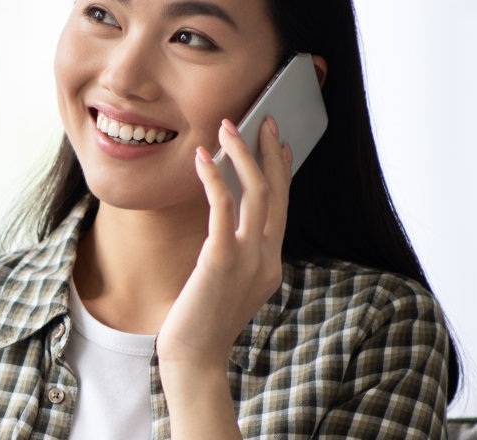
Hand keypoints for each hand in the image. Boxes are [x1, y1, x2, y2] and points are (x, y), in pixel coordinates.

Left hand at [157, 116, 291, 367]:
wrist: (194, 358)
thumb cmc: (202, 322)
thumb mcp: (228, 285)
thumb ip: (236, 256)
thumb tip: (229, 227)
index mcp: (270, 263)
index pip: (282, 208)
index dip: (282, 173)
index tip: (281, 144)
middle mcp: (267, 258)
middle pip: (276, 193)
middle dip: (270, 152)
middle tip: (265, 118)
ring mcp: (249, 258)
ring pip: (256, 193)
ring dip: (243, 154)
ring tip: (228, 126)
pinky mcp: (222, 259)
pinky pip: (223, 207)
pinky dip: (214, 178)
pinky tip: (203, 157)